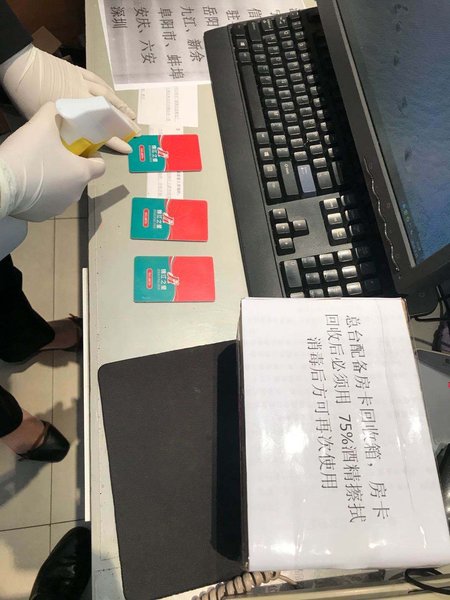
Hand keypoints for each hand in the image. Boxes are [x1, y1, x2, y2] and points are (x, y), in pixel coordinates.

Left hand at [0, 45, 135, 153]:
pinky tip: (112, 93)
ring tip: (131, 114)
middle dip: (125, 122)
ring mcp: (82, 82)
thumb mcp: (44, 120)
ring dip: (121, 105)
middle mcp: (84, 97)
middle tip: (137, 131)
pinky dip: (107, 88)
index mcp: (76, 111)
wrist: (20, 65)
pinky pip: (97, 80)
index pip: (102, 130)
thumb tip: (73, 143)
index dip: (116, 141)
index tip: (129, 148)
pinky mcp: (77, 71)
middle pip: (110, 111)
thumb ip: (61, 131)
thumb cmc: (27, 95)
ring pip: (107, 95)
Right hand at [0, 102, 104, 221]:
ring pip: (63, 190)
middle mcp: (76, 194)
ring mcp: (59, 207)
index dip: (92, 154)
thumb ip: (54, 112)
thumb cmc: (27, 154)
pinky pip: (47, 201)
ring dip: (56, 179)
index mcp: (82, 174)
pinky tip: (27, 182)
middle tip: (52, 152)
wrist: (1, 184)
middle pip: (80, 177)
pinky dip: (41, 193)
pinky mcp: (42, 216)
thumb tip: (58, 108)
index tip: (77, 147)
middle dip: (70, 164)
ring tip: (37, 166)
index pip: (100, 166)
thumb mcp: (42, 124)